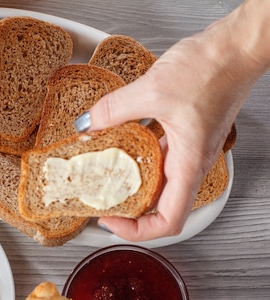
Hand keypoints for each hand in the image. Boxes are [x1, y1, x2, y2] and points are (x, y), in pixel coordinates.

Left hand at [82, 0, 269, 240]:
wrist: (234, 46)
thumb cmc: (212, 70)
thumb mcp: (152, 90)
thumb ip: (114, 109)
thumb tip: (87, 123)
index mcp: (188, 165)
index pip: (168, 221)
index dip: (138, 231)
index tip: (110, 222)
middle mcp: (190, 164)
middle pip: (159, 207)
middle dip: (128, 211)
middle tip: (99, 203)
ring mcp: (187, 150)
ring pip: (157, 184)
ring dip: (130, 186)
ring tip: (101, 180)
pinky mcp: (183, 135)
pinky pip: (157, 159)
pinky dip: (135, 160)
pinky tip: (116, 147)